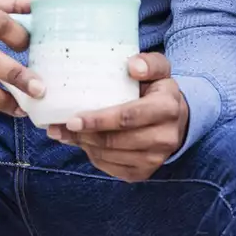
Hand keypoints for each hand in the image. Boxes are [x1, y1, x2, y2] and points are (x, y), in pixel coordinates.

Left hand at [47, 53, 186, 181]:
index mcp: (167, 108)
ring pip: (109, 155)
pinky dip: (92, 156)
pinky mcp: (144, 173)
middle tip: (59, 127)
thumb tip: (133, 66)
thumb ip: (148, 63)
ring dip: (83, 145)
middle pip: (115, 140)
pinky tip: (84, 143)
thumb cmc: (158, 91)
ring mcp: (155, 159)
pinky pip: (110, 168)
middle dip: (83, 134)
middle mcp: (165, 138)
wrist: (176, 120)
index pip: (128, 117)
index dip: (98, 120)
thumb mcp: (159, 69)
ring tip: (65, 133)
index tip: (72, 119)